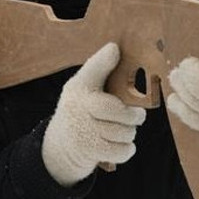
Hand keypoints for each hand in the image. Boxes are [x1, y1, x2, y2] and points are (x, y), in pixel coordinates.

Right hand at [42, 43, 145, 186]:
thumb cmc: (81, 110)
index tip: (114, 49)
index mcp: (79, 87)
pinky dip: (126, 150)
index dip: (103, 61)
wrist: (61, 145)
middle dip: (135, 116)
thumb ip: (99, 69)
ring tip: (122, 130)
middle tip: (137, 116)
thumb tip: (114, 48)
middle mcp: (79, 106)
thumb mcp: (83, 87)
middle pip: (121, 111)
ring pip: (125, 132)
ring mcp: (83, 130)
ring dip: (129, 133)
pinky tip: (121, 144)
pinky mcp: (89, 151)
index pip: (93, 71)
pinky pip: (121, 151)